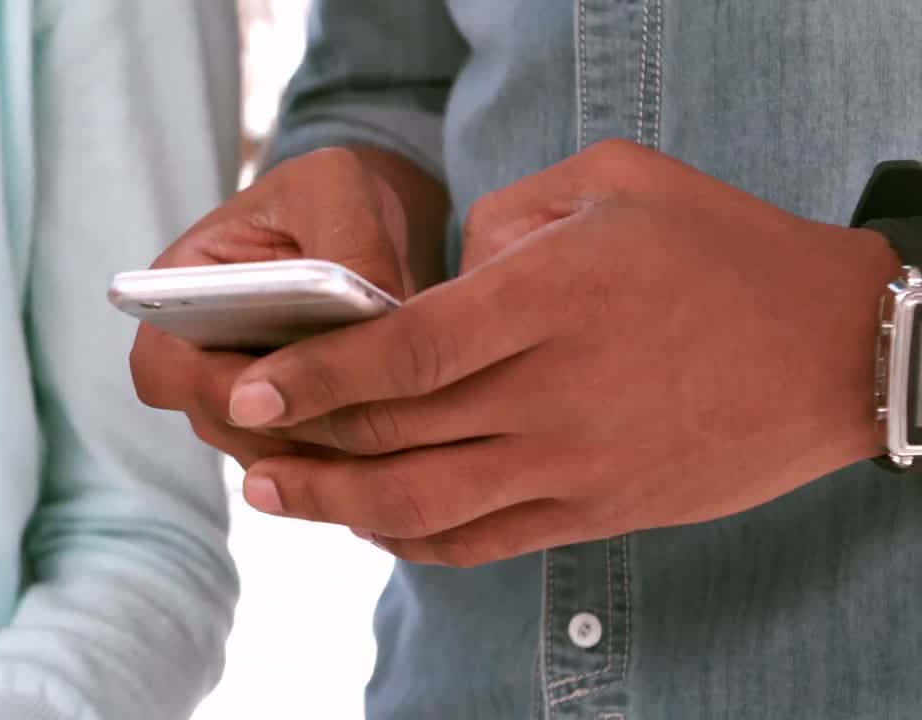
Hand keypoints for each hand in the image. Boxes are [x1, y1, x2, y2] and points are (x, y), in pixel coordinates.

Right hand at [130, 146, 428, 467]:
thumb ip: (349, 241)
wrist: (357, 221)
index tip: (277, 390)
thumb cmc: (327, 194)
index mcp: (178, 295)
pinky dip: (362, 457)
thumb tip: (374, 308)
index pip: (162, 370)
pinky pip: (319, 467)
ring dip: (334, 450)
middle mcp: (201, 361)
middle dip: (293, 426)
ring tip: (402, 423)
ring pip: (276, 461)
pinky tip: (415, 433)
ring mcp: (247, 401)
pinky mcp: (295, 426)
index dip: (211, 391)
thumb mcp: (336, 187)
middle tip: (367, 412)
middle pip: (225, 429)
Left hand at [226, 139, 899, 566]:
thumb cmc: (722, 250)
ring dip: (335, 504)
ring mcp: (573, 464)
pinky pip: (483, 542)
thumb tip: (441, 276)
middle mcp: (552, 392)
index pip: (405, 349)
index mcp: (550, 300)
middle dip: (302, 439)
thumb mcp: (616, 183)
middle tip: (238, 434)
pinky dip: (412, 539)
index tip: (253, 386)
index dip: (318, 373)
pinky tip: (368, 525)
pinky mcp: (594, 510)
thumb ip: (508, 218)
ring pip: (425, 503)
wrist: (834, 351)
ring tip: (271, 493)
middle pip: (398, 431)